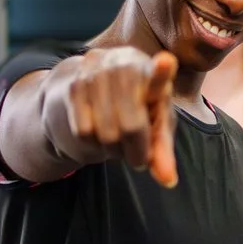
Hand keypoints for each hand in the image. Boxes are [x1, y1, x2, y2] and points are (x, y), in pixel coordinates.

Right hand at [58, 49, 178, 185]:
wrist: (86, 86)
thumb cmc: (133, 108)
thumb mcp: (153, 125)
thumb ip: (162, 151)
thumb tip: (168, 181)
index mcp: (152, 72)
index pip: (158, 74)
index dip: (162, 71)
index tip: (166, 62)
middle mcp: (124, 65)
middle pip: (131, 126)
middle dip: (136, 150)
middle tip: (137, 155)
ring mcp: (97, 72)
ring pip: (106, 133)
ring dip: (114, 148)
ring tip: (118, 140)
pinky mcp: (74, 85)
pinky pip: (84, 132)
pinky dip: (94, 143)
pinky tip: (98, 131)